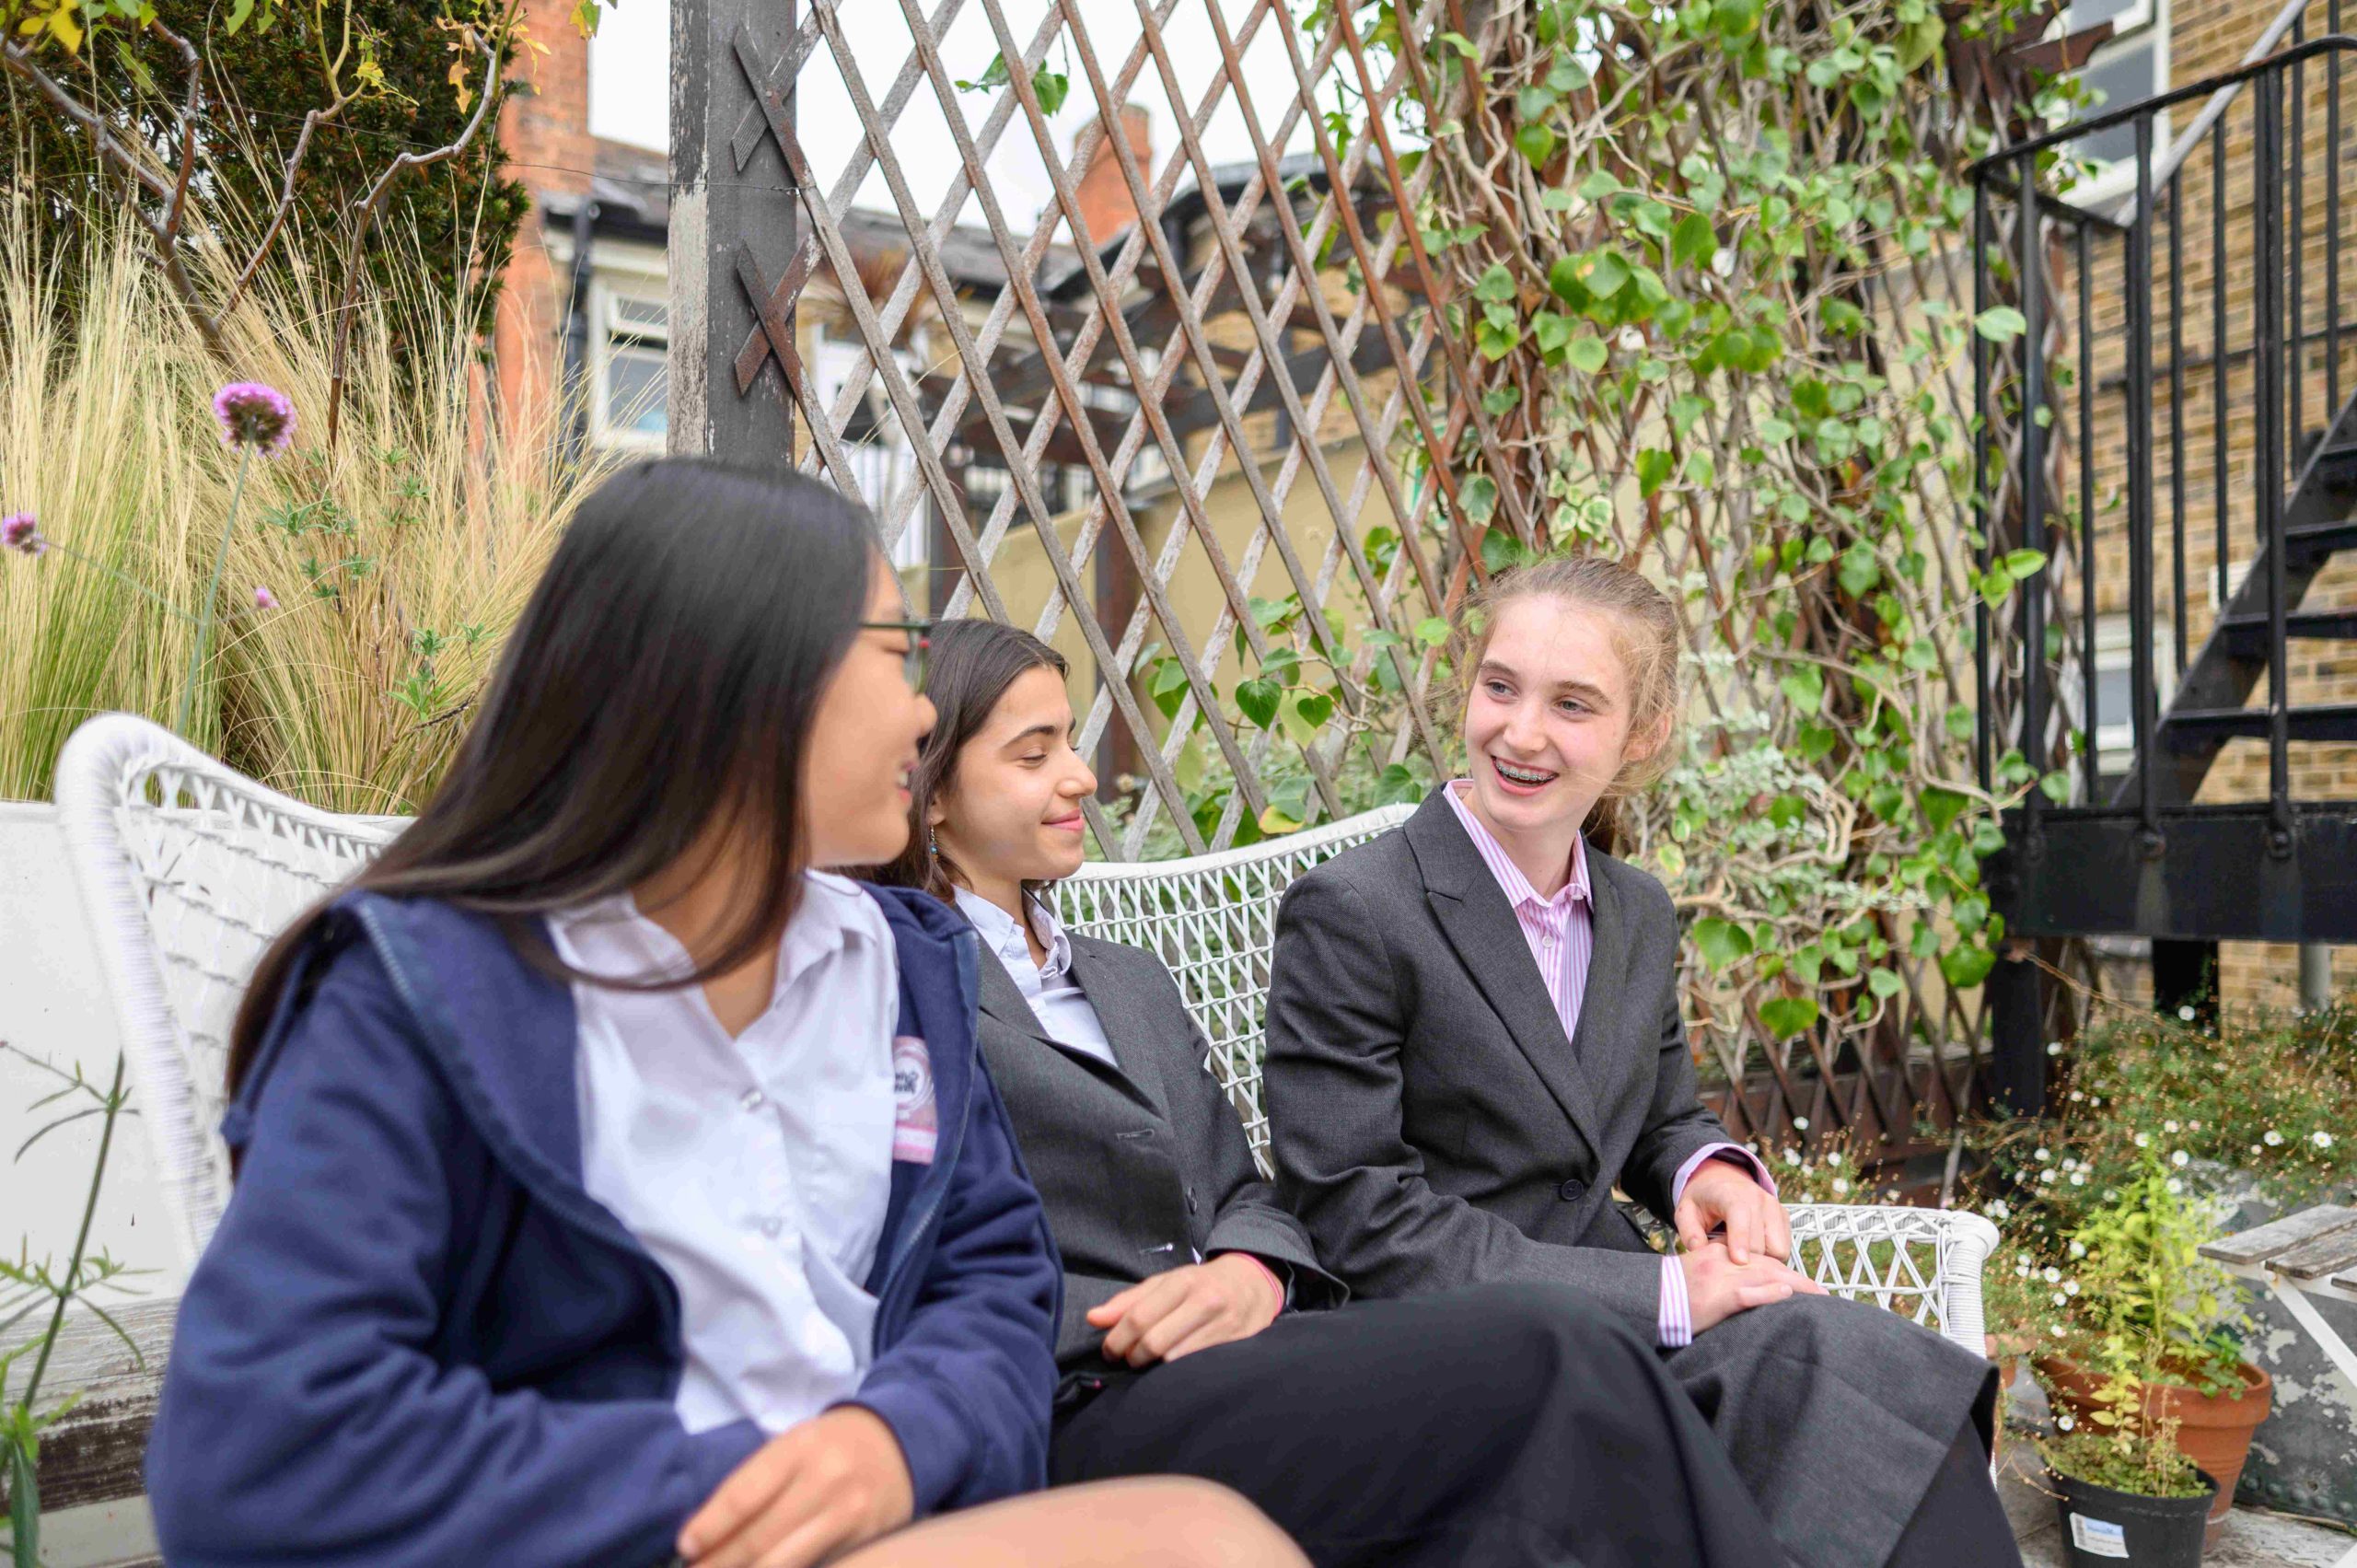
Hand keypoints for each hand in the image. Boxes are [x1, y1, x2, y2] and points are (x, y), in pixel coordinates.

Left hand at [678, 1405, 913, 1567]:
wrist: (899, 1443)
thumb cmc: (829, 1446)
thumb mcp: (793, 1446)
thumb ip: (757, 1483)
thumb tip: (706, 1531)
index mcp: (798, 1448)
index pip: (744, 1495)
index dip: (710, 1527)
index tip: (685, 1547)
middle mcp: (825, 1480)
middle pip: (761, 1536)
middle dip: (720, 1562)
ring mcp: (849, 1514)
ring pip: (787, 1561)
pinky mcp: (867, 1540)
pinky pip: (819, 1567)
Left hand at [1085, 1254, 1283, 1367]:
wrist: (1255, 1282)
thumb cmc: (1201, 1284)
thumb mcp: (1166, 1283)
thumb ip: (1129, 1301)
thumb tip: (1093, 1319)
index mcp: (1182, 1282)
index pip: (1138, 1317)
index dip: (1116, 1340)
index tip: (1109, 1351)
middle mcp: (1204, 1301)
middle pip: (1154, 1342)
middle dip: (1132, 1357)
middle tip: (1128, 1360)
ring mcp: (1223, 1325)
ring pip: (1174, 1360)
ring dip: (1154, 1368)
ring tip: (1149, 1364)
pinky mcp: (1236, 1346)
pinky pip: (1197, 1368)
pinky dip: (1177, 1373)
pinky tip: (1171, 1370)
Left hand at [1674, 1158, 1791, 1264]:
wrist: (1722, 1181)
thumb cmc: (1703, 1200)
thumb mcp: (1685, 1211)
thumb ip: (1689, 1231)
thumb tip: (1699, 1251)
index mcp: (1730, 1194)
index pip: (1740, 1216)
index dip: (1740, 1239)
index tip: (1739, 1261)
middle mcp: (1758, 1198)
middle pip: (1760, 1242)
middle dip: (1745, 1259)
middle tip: (1726, 1260)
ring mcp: (1774, 1207)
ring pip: (1778, 1249)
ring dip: (1762, 1260)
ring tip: (1742, 1256)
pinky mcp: (1784, 1217)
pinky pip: (1785, 1248)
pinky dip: (1771, 1256)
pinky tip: (1753, 1251)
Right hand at [1679, 1238, 1826, 1333]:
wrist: (1648, 1297)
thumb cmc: (1672, 1293)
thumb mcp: (1698, 1275)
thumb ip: (1722, 1275)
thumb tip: (1749, 1287)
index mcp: (1719, 1253)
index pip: (1760, 1259)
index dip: (1786, 1271)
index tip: (1805, 1285)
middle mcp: (1723, 1261)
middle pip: (1769, 1265)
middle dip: (1799, 1280)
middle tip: (1823, 1293)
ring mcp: (1719, 1278)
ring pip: (1765, 1276)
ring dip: (1795, 1286)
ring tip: (1818, 1296)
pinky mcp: (1715, 1297)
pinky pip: (1746, 1293)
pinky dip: (1767, 1293)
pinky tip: (1785, 1294)